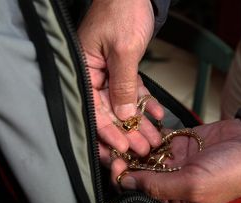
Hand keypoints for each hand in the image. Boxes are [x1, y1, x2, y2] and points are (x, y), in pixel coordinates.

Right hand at [78, 0, 163, 154]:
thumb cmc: (122, 10)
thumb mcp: (123, 50)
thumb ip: (123, 86)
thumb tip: (124, 117)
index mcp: (83, 70)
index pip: (92, 109)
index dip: (108, 131)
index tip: (124, 147)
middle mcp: (92, 75)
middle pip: (108, 112)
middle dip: (127, 132)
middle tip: (143, 150)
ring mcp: (107, 72)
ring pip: (123, 105)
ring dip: (139, 123)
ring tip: (154, 139)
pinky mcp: (122, 69)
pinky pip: (133, 92)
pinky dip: (145, 103)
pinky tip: (157, 115)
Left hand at [116, 119, 240, 202]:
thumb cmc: (230, 173)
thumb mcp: (192, 185)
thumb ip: (157, 186)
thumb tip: (126, 183)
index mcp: (174, 201)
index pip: (140, 193)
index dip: (124, 180)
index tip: (115, 164)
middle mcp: (171, 182)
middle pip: (139, 172)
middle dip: (124, 160)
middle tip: (112, 145)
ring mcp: (174, 161)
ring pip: (145, 154)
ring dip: (132, 145)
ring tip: (120, 133)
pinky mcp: (179, 142)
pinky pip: (157, 139)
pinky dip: (146, 133)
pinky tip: (135, 125)